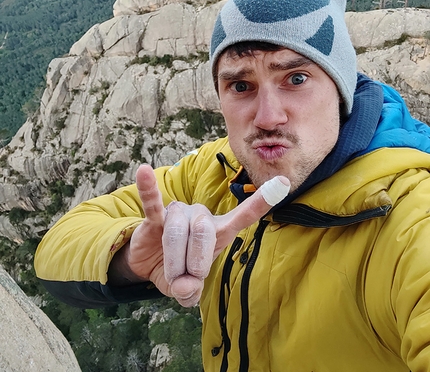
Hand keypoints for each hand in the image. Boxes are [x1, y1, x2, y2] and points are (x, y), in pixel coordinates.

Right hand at [112, 164, 289, 306]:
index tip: (284, 182)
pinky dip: (149, 190)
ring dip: (173, 260)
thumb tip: (186, 287)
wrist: (148, 265)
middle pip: (205, 231)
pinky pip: (153, 204)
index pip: (244, 215)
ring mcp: (179, 213)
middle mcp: (202, 217)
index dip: (262, 202)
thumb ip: (190, 292)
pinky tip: (143, 171)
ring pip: (178, 232)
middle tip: (186, 281)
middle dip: (194, 262)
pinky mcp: (156, 217)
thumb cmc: (177, 271)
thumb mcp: (186, 289)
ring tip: (170, 275)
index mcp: (218, 231)